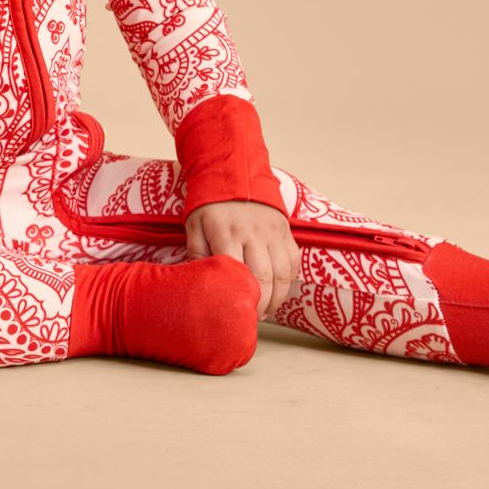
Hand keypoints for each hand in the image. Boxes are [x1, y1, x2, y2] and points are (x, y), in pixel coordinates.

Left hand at [185, 201, 299, 316]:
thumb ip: (197, 254)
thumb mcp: (194, 225)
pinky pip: (294, 262)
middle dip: (259, 305)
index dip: (238, 299)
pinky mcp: (286, 230)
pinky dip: (288, 282)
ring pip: (283, 274)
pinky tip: (277, 292)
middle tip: (250, 318)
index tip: (234, 315)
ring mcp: (273, 231)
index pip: (237, 274)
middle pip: (264, 278)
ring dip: (276, 298)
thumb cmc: (210, 203)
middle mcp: (254, 233)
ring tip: (265, 311)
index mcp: (227, 232)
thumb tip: (199, 284)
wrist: (235, 170)